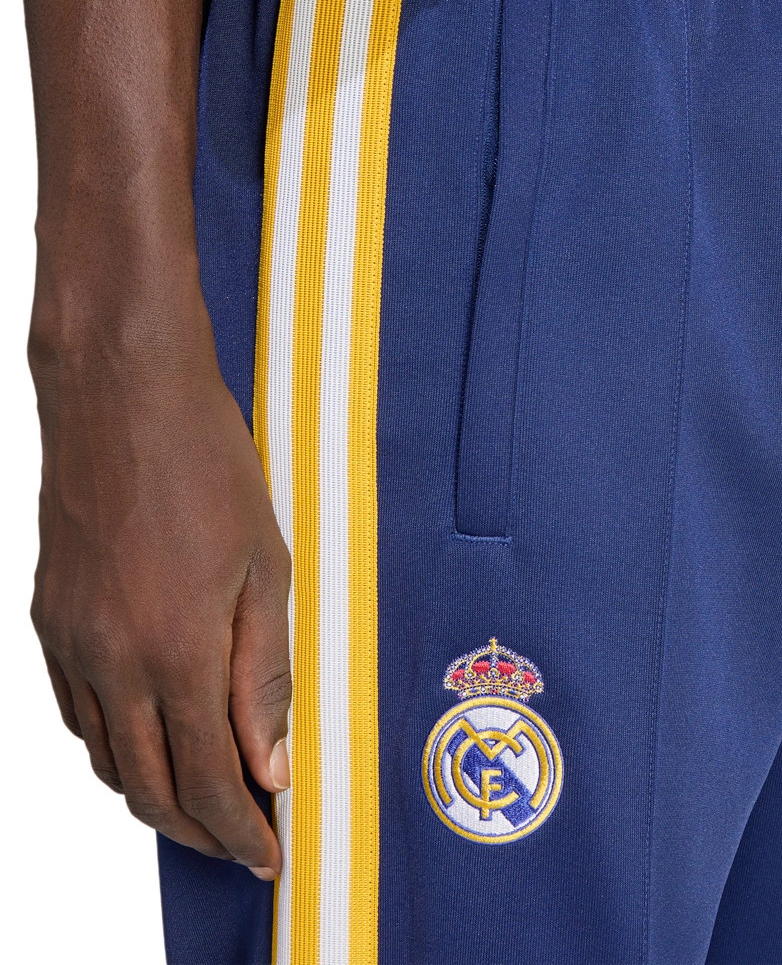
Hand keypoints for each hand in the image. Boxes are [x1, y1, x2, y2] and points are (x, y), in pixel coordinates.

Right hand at [29, 335, 290, 877]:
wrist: (121, 394)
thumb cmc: (207, 467)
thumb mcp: (265, 568)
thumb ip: (263, 673)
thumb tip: (270, 762)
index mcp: (173, 653)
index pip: (206, 780)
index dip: (238, 829)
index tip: (267, 852)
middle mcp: (109, 662)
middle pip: (147, 787)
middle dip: (196, 829)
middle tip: (238, 840)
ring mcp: (68, 641)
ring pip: (105, 757)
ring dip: (152, 793)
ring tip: (200, 799)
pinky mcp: (47, 618)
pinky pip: (74, 711)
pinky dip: (113, 745)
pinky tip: (146, 735)